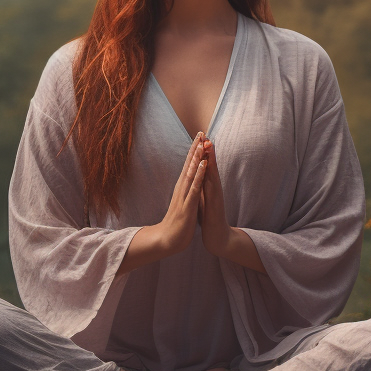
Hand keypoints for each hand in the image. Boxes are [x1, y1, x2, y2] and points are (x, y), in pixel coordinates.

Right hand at [150, 132, 206, 256]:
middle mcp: (182, 188)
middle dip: (195, 148)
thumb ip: (186, 191)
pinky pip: (195, 187)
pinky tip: (203, 164)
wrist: (167, 240)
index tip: (199, 136)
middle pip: (189, 164)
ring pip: (192, 172)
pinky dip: (199, 174)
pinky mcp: (187, 205)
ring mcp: (184, 195)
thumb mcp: (183, 202)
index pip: (188, 165)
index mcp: (182, 187)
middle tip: (201, 131)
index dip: (194, 151)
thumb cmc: (177, 222)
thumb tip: (188, 181)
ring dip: (197, 157)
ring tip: (202, 142)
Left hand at [199, 135, 232, 256]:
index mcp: (207, 185)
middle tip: (204, 133)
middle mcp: (213, 187)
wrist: (217, 235)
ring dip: (211, 158)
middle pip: (210, 164)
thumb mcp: (202, 197)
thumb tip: (197, 175)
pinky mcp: (216, 201)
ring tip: (208, 143)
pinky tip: (208, 165)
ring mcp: (215, 193)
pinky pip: (212, 185)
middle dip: (207, 149)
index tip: (197, 138)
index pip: (204, 165)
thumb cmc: (208, 217)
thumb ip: (201, 186)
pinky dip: (210, 174)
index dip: (200, 152)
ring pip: (213, 172)